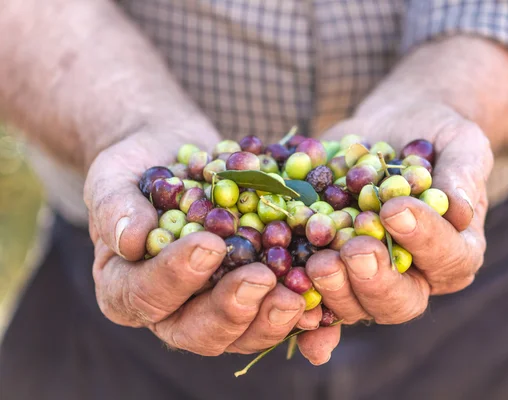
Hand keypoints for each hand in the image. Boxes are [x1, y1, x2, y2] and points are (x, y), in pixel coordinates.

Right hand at [84, 128, 339, 361]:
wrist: (176, 155)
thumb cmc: (137, 166)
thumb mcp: (114, 176)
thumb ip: (115, 207)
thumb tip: (130, 242)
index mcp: (127, 287)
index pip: (146, 295)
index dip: (176, 277)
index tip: (208, 245)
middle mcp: (171, 309)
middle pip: (197, 331)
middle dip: (231, 309)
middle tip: (261, 279)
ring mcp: (213, 306)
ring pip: (241, 334)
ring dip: (270, 319)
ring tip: (296, 295)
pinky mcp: (251, 295)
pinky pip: (273, 314)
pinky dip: (298, 314)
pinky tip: (319, 303)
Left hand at [308, 102, 492, 324]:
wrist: (389, 130)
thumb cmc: (434, 135)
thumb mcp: (460, 143)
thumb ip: (463, 173)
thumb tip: (460, 209)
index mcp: (454, 251)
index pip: (448, 258)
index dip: (424, 240)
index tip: (395, 209)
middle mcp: (414, 277)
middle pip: (399, 301)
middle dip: (374, 279)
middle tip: (354, 250)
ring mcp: (368, 278)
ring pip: (354, 305)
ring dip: (334, 290)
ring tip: (318, 262)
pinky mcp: (333, 270)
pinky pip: (317, 301)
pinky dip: (302, 309)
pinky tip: (284, 301)